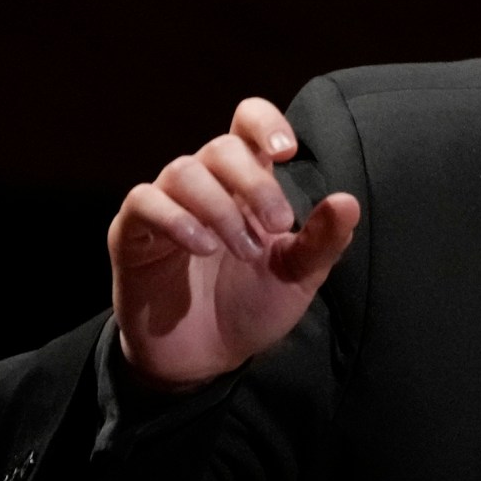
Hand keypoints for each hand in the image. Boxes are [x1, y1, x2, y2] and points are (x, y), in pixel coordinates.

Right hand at [107, 98, 359, 390]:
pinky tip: (204, 247)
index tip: (286, 150)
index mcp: (246, 185)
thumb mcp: (298, 277)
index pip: (246, 124)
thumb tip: (348, 202)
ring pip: (184, 171)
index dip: (264, 123)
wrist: (207, 357)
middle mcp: (205, 185)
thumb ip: (323, 241)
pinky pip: (144, 201)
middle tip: (278, 226)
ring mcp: (165, 205)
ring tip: (244, 252)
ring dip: (221, 208)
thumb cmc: (252, 306)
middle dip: (254, 183)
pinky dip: (177, 219)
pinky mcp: (132, 232)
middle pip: (221, 147)